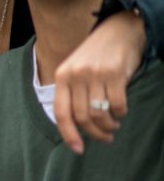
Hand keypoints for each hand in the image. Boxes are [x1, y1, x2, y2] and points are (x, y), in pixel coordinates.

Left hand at [54, 11, 145, 153]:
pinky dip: (120, 114)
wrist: (118, 31)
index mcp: (61, 77)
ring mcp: (95, 74)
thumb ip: (72, 94)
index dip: (68, 134)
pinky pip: (117, 104)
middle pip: (82, 117)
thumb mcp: (75, 71)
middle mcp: (75, 75)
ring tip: (113, 126)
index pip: (61, 113)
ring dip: (108, 126)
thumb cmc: (95, 56)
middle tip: (105, 138)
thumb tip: (75, 127)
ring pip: (100, 113)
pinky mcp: (115, 73)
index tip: (77, 149)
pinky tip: (120, 113)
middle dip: (94, 133)